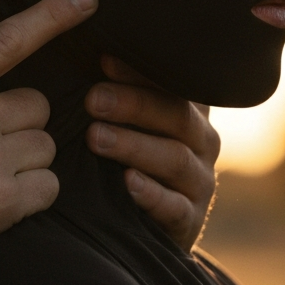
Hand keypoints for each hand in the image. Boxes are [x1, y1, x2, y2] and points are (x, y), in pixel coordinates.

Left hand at [84, 56, 219, 251]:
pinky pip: (175, 207)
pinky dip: (152, 194)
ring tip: (95, 137)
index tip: (103, 61)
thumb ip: (112, 94)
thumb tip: (82, 56)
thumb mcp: (124, 125)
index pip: (172, 84)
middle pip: (175, 115)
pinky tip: (127, 183)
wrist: (142, 228)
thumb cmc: (123, 161)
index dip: (139, 72)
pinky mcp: (189, 220)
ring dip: (134, 146)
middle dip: (133, 104)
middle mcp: (201, 142)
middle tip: (92, 100)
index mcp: (187, 110)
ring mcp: (199, 182)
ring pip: (174, 158)